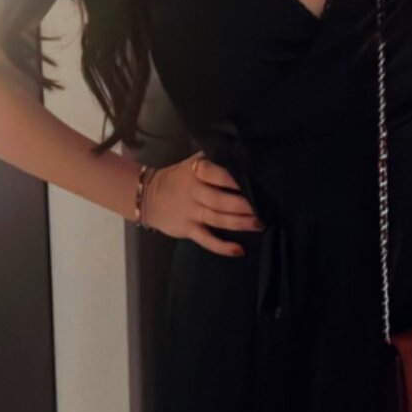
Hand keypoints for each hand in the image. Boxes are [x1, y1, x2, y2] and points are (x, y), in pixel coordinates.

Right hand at [142, 151, 264, 256]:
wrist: (147, 197)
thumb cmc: (179, 178)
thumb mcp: (193, 163)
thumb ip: (216, 162)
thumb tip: (247, 161)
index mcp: (197, 171)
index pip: (217, 173)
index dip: (235, 179)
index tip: (255, 183)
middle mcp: (194, 190)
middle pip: (220, 198)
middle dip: (243, 204)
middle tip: (263, 208)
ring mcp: (190, 211)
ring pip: (217, 218)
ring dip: (239, 222)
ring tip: (258, 224)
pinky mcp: (187, 229)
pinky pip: (206, 239)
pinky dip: (222, 246)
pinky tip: (238, 250)